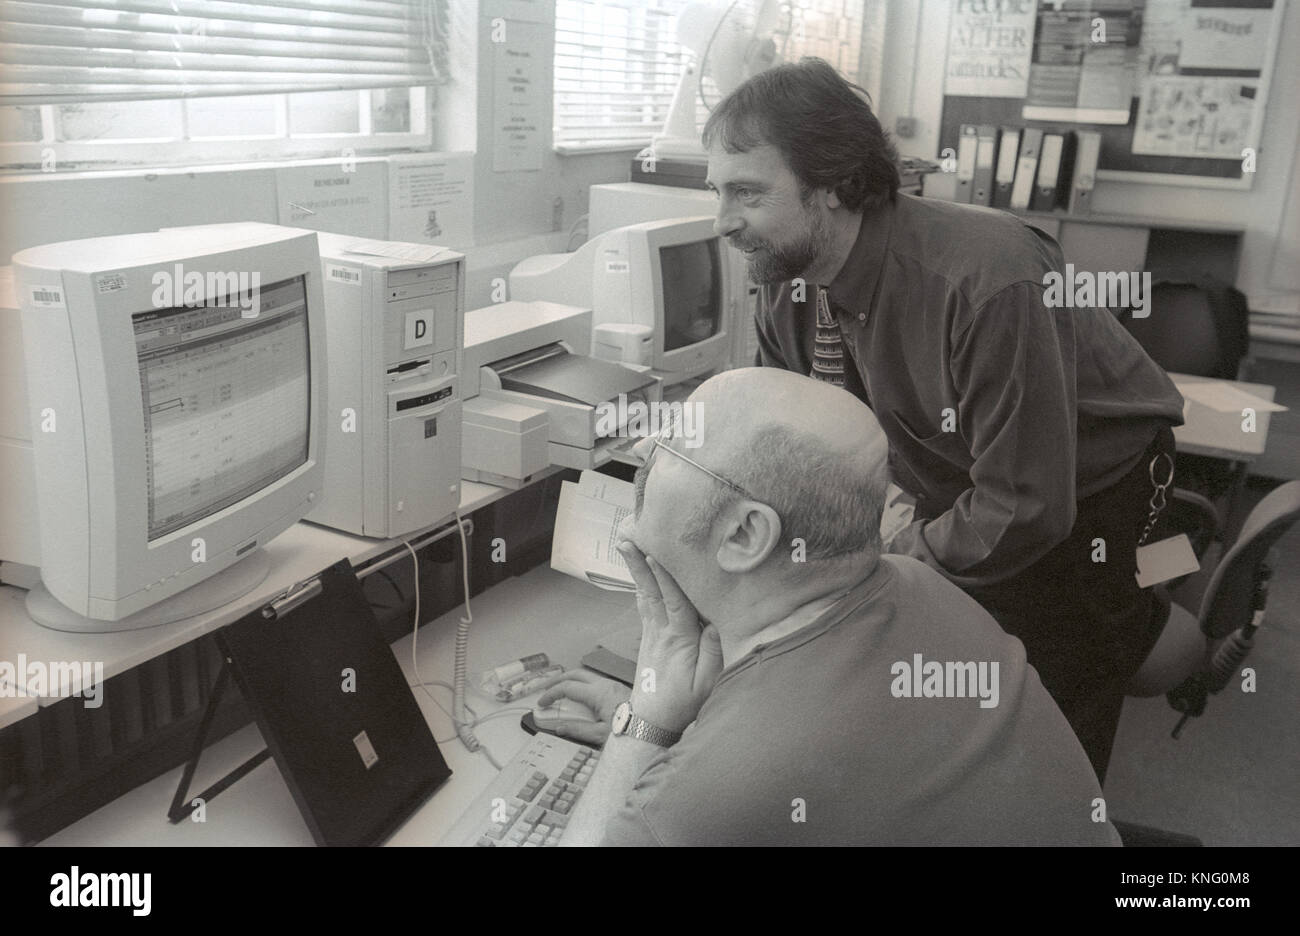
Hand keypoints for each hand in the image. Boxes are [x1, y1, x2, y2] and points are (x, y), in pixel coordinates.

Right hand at [535, 670, 629, 745]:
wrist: (656, 729)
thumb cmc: (631, 732)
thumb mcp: (601, 735)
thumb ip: (578, 730)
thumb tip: (559, 727)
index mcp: (599, 693)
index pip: (567, 687)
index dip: (551, 694)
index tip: (541, 703)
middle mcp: (606, 684)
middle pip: (575, 674)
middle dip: (558, 680)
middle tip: (546, 690)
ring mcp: (614, 685)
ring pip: (586, 676)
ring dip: (571, 681)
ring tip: (560, 692)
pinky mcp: (619, 690)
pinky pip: (596, 682)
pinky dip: (582, 686)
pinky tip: (580, 698)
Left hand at [617, 539, 722, 734]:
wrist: (651, 720)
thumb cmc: (682, 703)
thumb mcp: (706, 684)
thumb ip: (712, 653)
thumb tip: (715, 622)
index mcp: (679, 640)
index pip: (672, 601)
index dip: (664, 576)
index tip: (656, 552)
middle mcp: (661, 632)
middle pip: (651, 591)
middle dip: (640, 563)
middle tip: (627, 539)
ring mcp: (652, 633)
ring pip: (645, 595)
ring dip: (636, 569)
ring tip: (627, 546)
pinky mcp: (648, 637)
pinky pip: (645, 605)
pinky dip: (642, 585)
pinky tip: (639, 572)